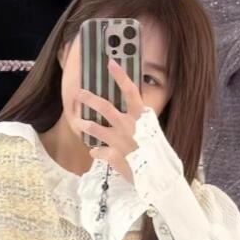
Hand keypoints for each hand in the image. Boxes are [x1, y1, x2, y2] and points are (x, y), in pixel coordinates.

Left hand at [78, 59, 150, 180]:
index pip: (130, 91)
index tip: (110, 63)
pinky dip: (97, 152)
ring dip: (86, 125)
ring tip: (79, 123)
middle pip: (105, 107)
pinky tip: (95, 152)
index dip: (120, 76)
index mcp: (142, 116)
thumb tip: (133, 119)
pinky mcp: (113, 156)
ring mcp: (119, 140)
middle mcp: (129, 125)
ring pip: (96, 128)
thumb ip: (141, 124)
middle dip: (89, 98)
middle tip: (79, 93)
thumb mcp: (154, 133)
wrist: (160, 177)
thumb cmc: (160, 154)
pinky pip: (99, 152)